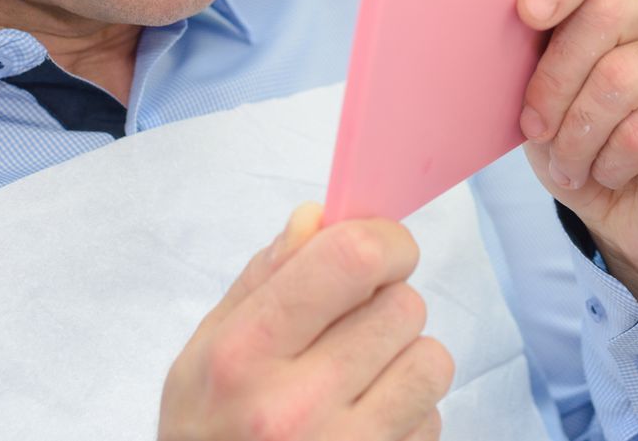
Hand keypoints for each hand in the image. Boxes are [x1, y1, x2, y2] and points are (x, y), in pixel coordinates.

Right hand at [159, 203, 451, 440]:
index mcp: (245, 353)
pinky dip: (409, 414)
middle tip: (351, 329)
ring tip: (361, 378)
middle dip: (385, 306)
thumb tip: (317, 218)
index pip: (352, 259)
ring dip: (405, 359)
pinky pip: (433, 419)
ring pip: (432, 361)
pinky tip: (364, 423)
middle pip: (403, 306)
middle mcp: (296, 405)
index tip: (379, 252)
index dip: (384, 241)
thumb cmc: (206, 429)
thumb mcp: (204, 350)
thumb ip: (262, 279)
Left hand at [515, 0, 637, 310]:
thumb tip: (512, 10)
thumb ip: (541, 37)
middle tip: (534, 127)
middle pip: (609, 8)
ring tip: (568, 162)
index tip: (527, 13)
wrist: (637, 213)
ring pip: (623, 75)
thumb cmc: (584, 133)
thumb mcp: (547, 80)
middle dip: (554, 78)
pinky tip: (609, 172)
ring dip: (578, 133)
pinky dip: (612, 161)